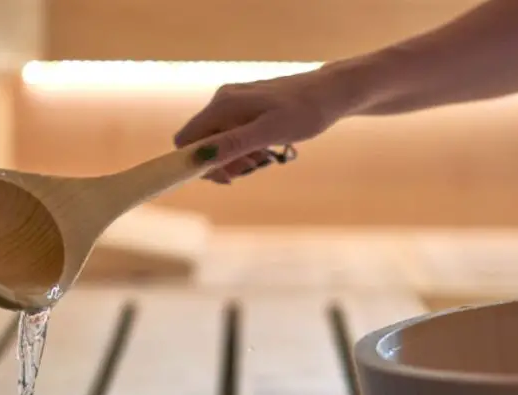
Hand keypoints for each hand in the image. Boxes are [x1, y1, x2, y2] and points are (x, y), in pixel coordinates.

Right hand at [174, 68, 355, 183]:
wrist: (331, 93)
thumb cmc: (305, 112)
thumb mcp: (270, 132)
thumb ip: (234, 144)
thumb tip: (199, 158)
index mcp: (223, 105)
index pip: (186, 140)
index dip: (197, 164)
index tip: (228, 177)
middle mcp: (222, 101)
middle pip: (202, 143)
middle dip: (222, 163)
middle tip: (253, 168)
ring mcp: (234, 103)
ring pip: (219, 141)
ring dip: (236, 157)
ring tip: (264, 159)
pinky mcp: (246, 107)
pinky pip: (233, 134)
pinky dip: (245, 148)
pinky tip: (267, 149)